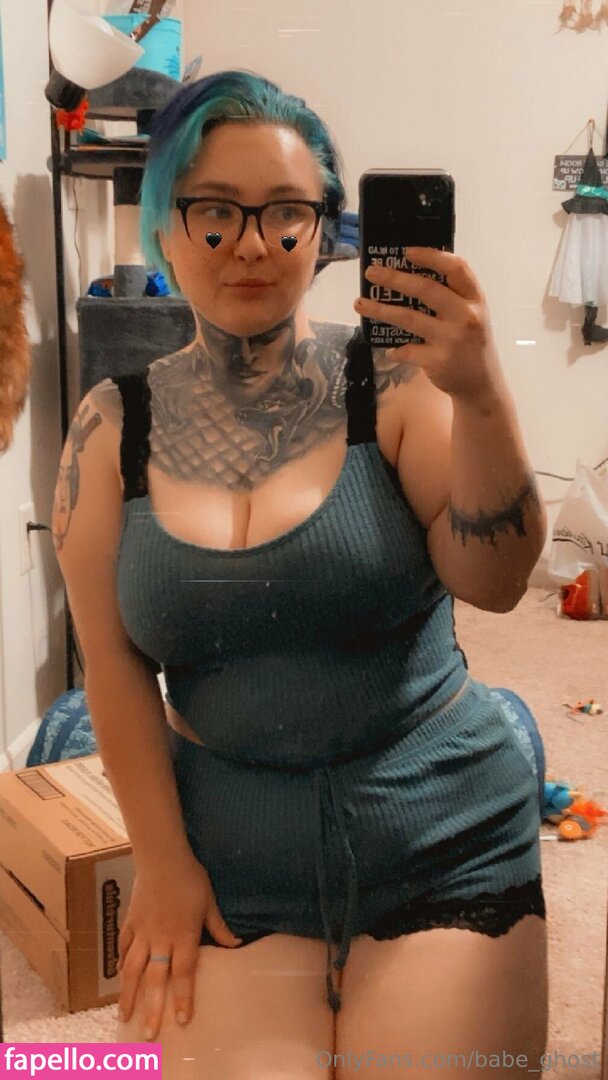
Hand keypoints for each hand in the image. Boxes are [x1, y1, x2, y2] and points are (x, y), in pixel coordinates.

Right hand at [117, 852, 242, 1041]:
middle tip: (148, 1034)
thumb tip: (235, 944)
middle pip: (155, 979)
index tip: (182, 1020)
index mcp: (183, 935)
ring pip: (132, 969)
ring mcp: (142, 932)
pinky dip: (121, 963)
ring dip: (128, 994)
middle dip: (151, 1008)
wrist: (161, 857)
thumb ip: (218, 926)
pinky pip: (124, 947)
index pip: (184, 973)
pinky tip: (120, 976)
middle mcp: (161, 939)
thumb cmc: (190, 878)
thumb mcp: (209, 902)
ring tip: (124, 1016)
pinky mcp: (130, 922)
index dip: (183, 997)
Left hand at [354, 247, 503, 406]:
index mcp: (474, 298)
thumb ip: (451, 296)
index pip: (456, 268)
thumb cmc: (471, 342)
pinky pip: (407, 350)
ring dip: (380, 310)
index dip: (431, 256)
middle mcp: (465, 315)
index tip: (406, 251)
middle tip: (371, 272)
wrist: (481, 383)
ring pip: (409, 318)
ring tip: (359, 303)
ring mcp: (451, 338)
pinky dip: (395, 349)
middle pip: (426, 289)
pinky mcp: (437, 360)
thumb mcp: (472, 314)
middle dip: (394, 278)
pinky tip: (390, 350)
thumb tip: (410, 273)